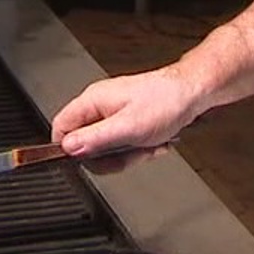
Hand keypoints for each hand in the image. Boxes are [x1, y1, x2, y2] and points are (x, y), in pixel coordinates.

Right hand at [50, 66, 204, 157]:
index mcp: (92, 100)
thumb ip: (95, 138)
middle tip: (128, 154)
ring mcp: (113, 112)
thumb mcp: (127, 127)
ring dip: (128, 154)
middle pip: (84, 143)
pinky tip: (152, 143)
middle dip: (109, 156)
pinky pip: (122, 144)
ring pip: (105, 147)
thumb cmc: (166, 102)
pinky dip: (138, 148)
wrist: (192, 92)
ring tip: (146, 146)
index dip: (69, 149)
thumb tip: (68, 148)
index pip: (61, 127)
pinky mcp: (127, 119)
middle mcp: (99, 104)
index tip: (87, 161)